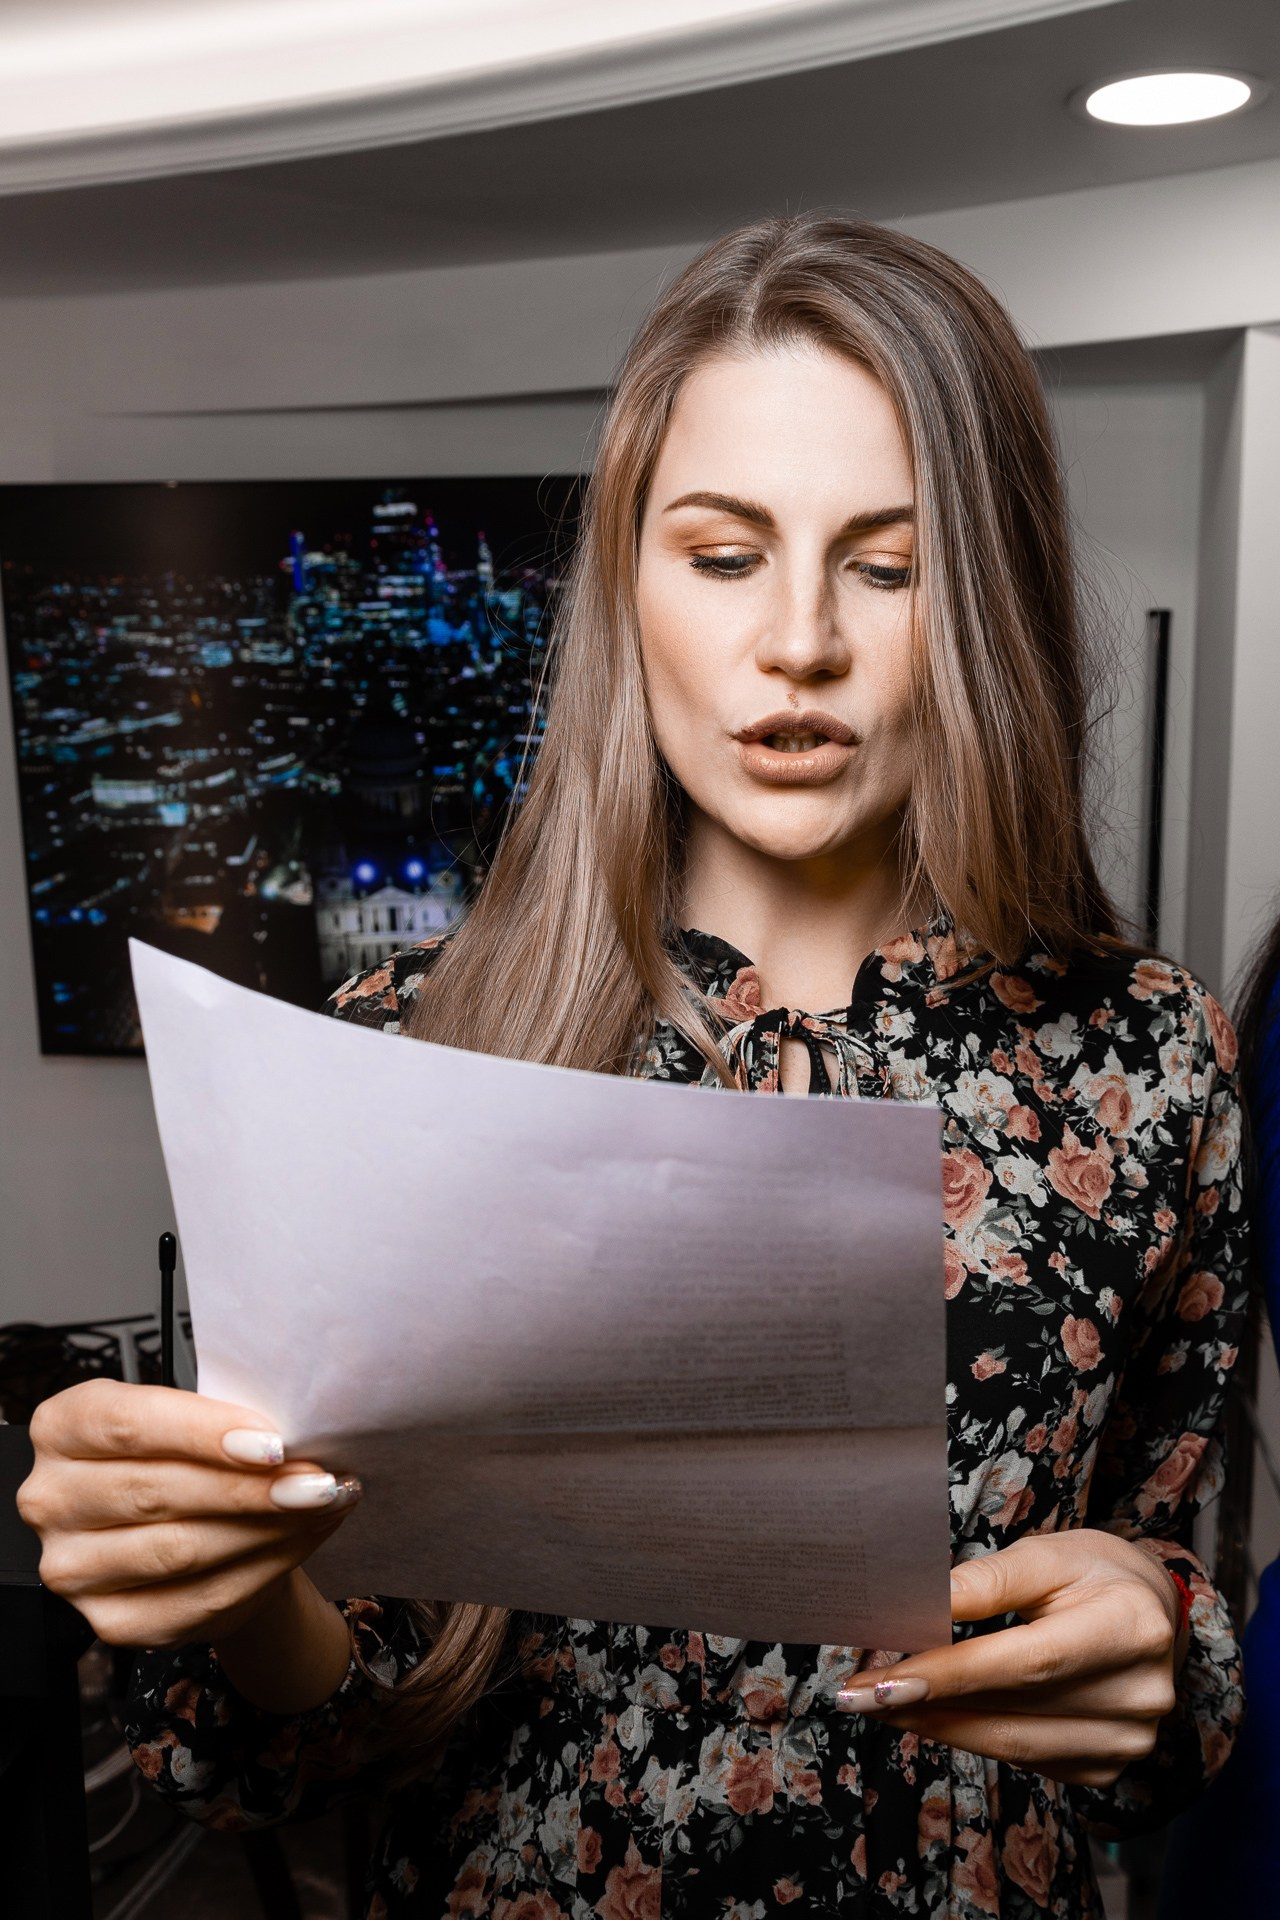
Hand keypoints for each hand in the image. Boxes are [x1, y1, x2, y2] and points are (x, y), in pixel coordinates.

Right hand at [17, 1378, 360, 1649]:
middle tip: (317, 1480)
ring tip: (321, 1505)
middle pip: (157, 1491)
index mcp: (63, 1428)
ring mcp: (73, 1568)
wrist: (199, 1524)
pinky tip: (301, 1540)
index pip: (128, 1425)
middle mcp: (51, 1499)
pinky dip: (263, 1569)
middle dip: (251, 1487)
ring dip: (267, 1529)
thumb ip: (222, 1422)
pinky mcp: (111, 1621)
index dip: (203, 1433)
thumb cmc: (194, 1457)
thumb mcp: (196, 1418)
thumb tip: (289, 1440)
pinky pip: (197, 1600)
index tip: (272, 1442)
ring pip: (180, 1550)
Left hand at [836, 1530, 1182, 1787]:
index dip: (947, 1675)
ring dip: (938, 1727)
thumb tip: (919, 1604)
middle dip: (924, 1705)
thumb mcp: (1047, 1554)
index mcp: (1129, 1627)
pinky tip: (935, 1717)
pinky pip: (1025, 1758)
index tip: (878, 1681)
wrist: (1155, 1614)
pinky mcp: (1108, 1766)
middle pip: (1012, 1710)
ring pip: (1012, 1745)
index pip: (1023, 1661)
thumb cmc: (1095, 1572)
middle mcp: (1138, 1695)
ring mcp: (1127, 1740)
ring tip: (880, 1705)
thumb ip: (987, 1580)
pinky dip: (974, 1736)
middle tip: (856, 1694)